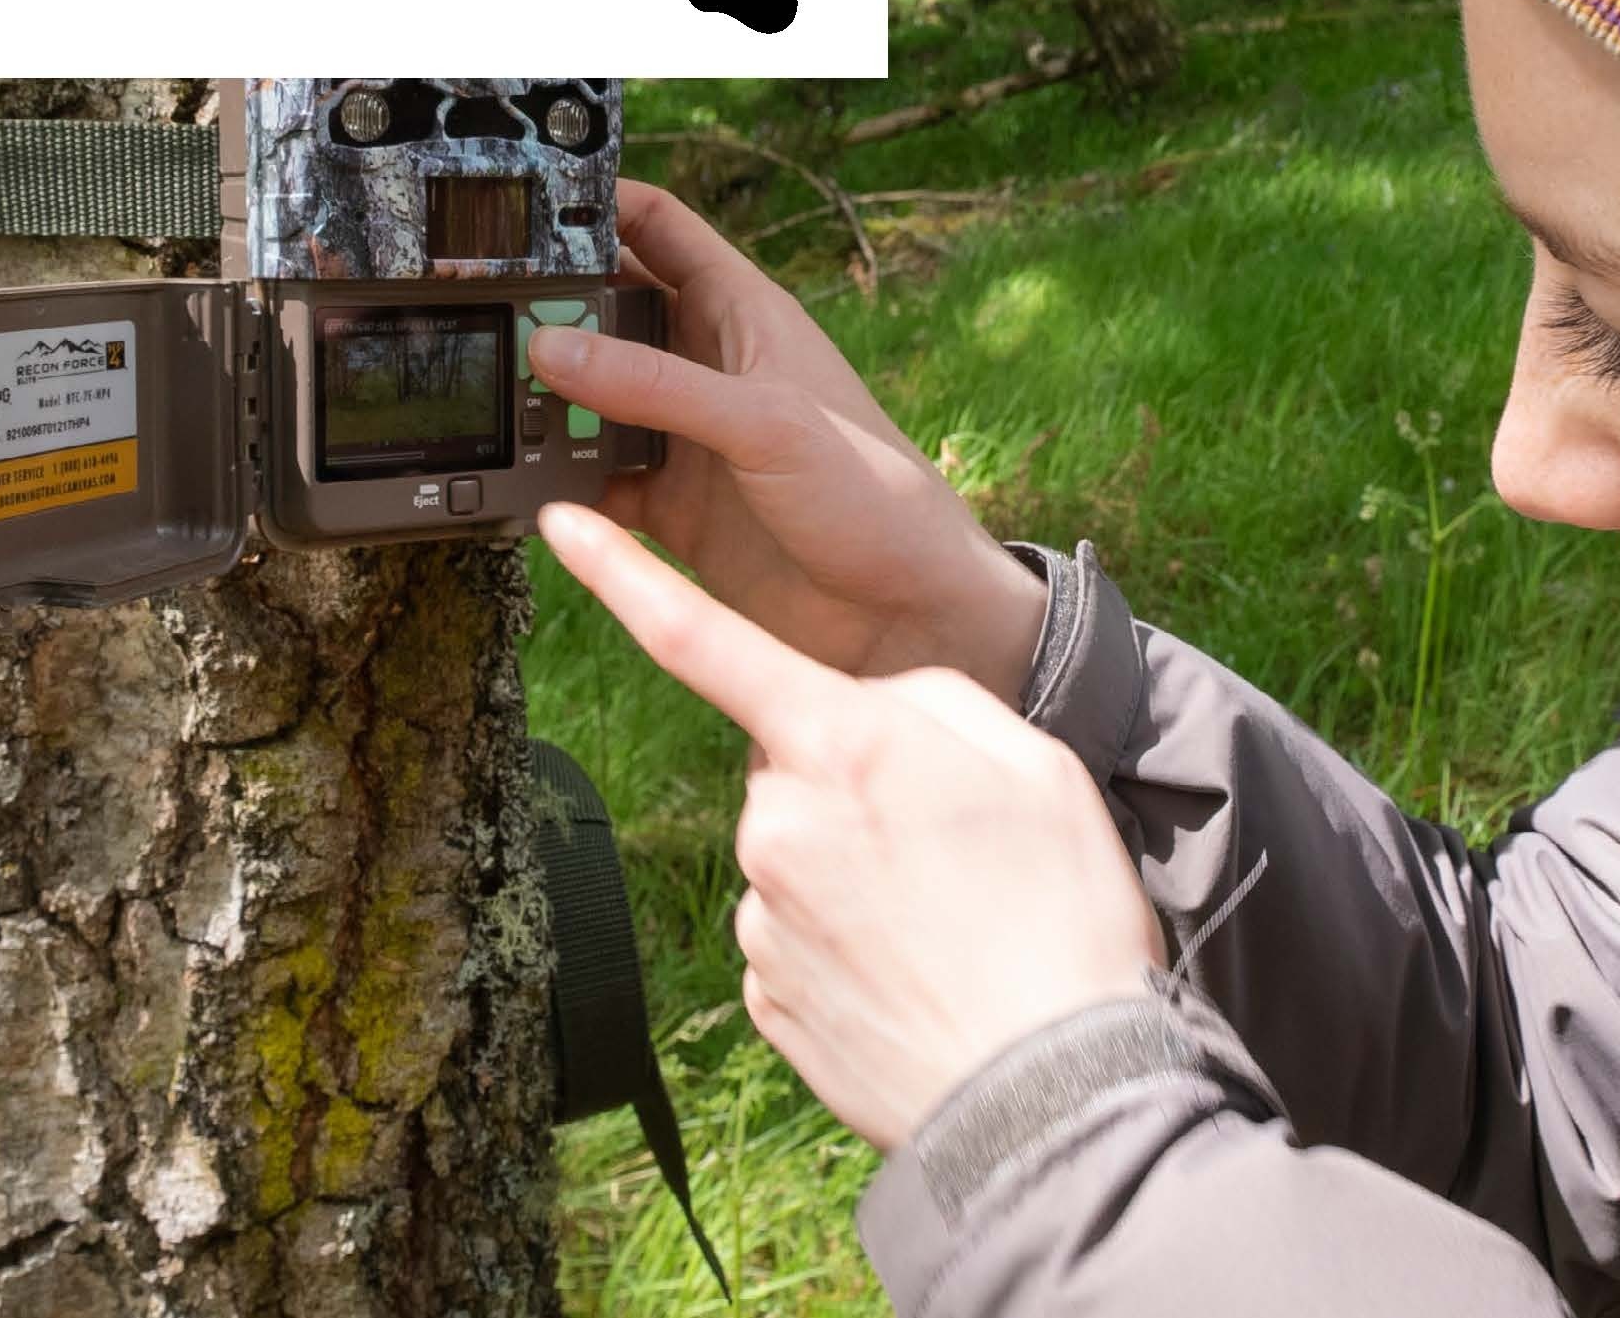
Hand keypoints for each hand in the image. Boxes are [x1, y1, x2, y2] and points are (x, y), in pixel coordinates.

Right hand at [531, 179, 1047, 695]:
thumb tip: (551, 346)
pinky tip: (521, 483)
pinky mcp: (673, 506)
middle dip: (548, 306)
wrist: (906, 617)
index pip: (660, 227)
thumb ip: (656, 385)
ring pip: (593, 396)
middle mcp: (708, 366)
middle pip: (608, 310)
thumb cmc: (872, 494)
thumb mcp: (764, 422)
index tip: (522, 202)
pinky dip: (559, 481)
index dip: (598, 202)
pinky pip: (597, 478)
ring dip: (547, 399)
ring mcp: (688, 436)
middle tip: (478, 310)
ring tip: (488, 399)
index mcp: (744, 314)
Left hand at [541, 499, 1161, 1152]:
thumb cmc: (1060, 913)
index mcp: (839, 746)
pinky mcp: (764, 1000)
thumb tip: (867, 712)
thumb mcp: (1031, 761)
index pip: (702, 640)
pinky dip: (844, 945)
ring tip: (948, 922)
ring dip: (853, 871)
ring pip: (794, 856)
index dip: (621, 577)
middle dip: (853, 785)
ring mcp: (760, 920)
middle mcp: (775, 825)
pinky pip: (793, 939)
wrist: (1052, 1094)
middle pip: (792, 767)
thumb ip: (932, 704)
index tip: (560, 526)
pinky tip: (912, 972)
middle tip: (949, 845)